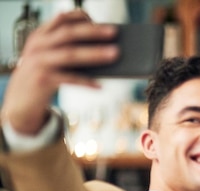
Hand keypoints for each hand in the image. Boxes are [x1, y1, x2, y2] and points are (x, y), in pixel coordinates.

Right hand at [2, 10, 118, 134]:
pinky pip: (69, 79)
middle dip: (92, 31)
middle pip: (68, 34)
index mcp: (40, 36)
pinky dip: (86, 81)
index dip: (78, 17)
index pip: (60, 19)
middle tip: (114, 32)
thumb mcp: (50, 58)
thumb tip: (104, 49)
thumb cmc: (43, 76)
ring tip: (115, 54)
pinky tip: (100, 86)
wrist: (20, 99)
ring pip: (70, 54)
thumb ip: (67, 49)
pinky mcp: (43, 80)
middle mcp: (38, 45)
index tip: (96, 18)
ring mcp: (39, 62)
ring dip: (95, 53)